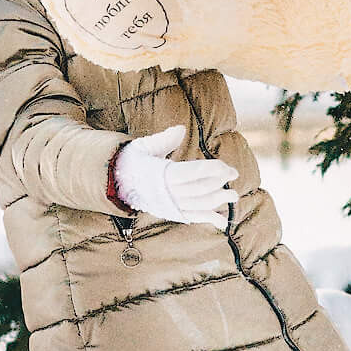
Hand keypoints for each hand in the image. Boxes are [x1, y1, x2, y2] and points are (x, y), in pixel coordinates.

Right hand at [114, 124, 237, 230]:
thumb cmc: (132, 161)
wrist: (116, 183)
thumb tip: (181, 129)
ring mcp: (170, 206)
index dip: (214, 170)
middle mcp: (167, 193)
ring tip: (234, 196)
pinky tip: (222, 222)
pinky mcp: (171, 213)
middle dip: (220, 183)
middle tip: (234, 175)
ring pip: (199, 206)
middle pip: (200, 190)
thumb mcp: (144, 146)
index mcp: (162, 175)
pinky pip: (193, 218)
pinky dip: (208, 220)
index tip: (228, 168)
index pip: (194, 173)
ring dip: (219, 201)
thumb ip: (163, 139)